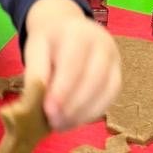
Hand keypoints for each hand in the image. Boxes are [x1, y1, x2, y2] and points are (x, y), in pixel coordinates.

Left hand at [23, 0, 120, 129]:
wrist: (67, 28)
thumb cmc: (49, 42)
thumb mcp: (35, 50)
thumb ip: (35, 74)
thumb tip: (35, 102)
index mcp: (78, 33)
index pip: (73, 63)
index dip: (62, 90)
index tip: (48, 111)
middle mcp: (102, 43)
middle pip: (93, 79)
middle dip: (73, 106)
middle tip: (54, 123)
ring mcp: (114, 60)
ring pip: (105, 91)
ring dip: (83, 113)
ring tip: (62, 125)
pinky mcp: (118, 75)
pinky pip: (110, 98)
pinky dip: (93, 113)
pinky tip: (75, 120)